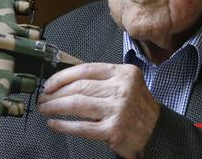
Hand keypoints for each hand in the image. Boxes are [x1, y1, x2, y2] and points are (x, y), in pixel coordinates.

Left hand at [36, 63, 159, 158]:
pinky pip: (81, 127)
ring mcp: (117, 110)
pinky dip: (63, 125)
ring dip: (55, 107)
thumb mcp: (127, 84)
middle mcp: (121, 89)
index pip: (85, 70)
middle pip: (78, 87)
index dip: (62, 76)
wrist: (158, 132)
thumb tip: (66, 79)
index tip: (49, 83)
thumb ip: (102, 78)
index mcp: (123, 73)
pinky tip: (54, 124)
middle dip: (55, 93)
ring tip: (44, 109)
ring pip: (76, 105)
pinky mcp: (113, 130)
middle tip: (43, 97)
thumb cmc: (138, 108)